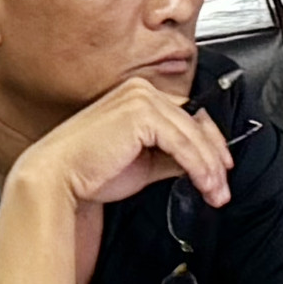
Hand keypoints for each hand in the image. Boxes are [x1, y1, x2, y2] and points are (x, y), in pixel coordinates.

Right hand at [7, 76, 230, 227]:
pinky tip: (204, 185)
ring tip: (216, 192)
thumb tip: (199, 164)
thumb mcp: (142, 163)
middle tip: (223, 186)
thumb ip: (170, 157)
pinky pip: (183, 143)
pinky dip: (199, 166)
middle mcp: (140, 91)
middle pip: (196, 121)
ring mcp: (141, 99)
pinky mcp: (142, 114)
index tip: (219, 168)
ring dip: (210, 167)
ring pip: (193, 134)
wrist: (59, 180)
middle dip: (214, 157)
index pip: (187, 115)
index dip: (208, 143)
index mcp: (137, 96)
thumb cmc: (90, 171)